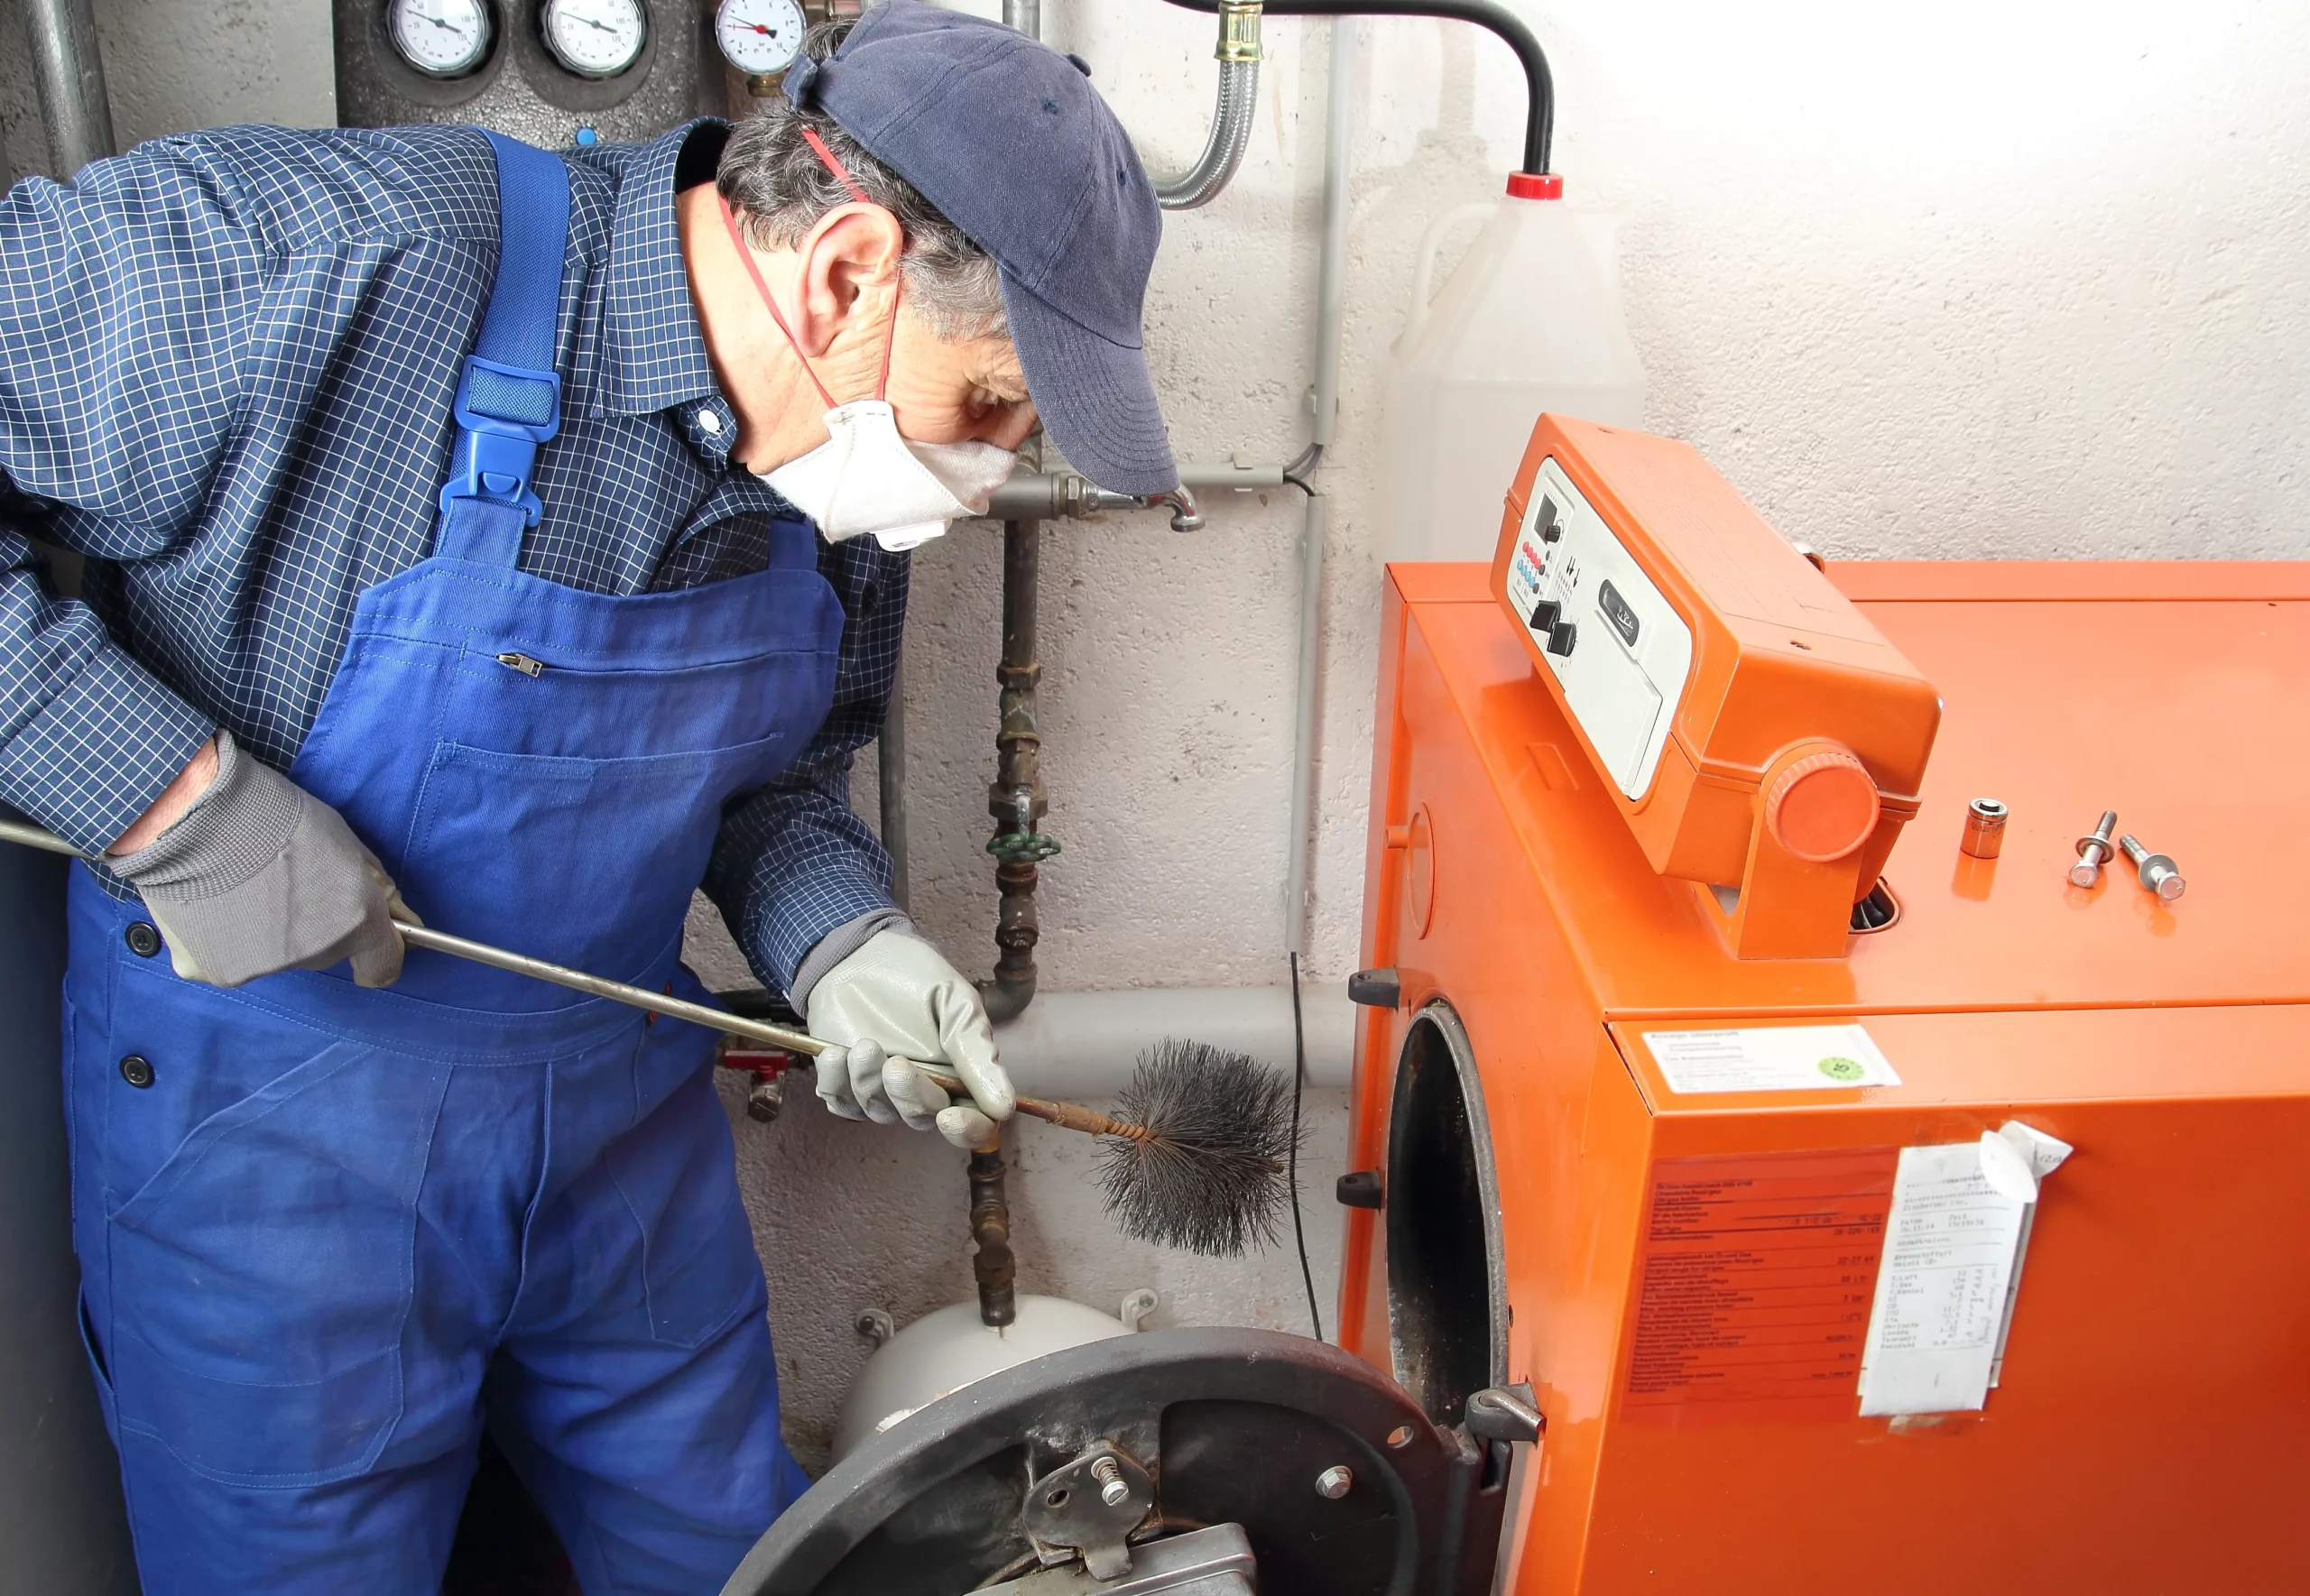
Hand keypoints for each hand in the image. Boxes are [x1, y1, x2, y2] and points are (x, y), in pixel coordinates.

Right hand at [108, 730, 418, 988]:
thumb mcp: (343, 840)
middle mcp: (313, 954)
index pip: (382, 965)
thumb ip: (369, 885)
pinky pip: (226, 958)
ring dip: (265, 930)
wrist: (194, 814)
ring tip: (241, 888)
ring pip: (274, 956)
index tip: (368, 940)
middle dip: (313, 925)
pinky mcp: (212, 970)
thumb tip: (390, 912)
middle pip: (322, 951)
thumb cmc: (272, 814)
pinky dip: (221, 936)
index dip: (378, 951)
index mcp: (355, 921)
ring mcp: (261, 967)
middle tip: (283, 883)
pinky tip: (211, 903)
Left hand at [805, 929, 1014, 1149]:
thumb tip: (1004, 1106)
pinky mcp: (845, 1085)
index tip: (951, 1117)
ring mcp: (882, 1091)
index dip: (967, 1130)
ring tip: (863, 1043)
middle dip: (911, 1095)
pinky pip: (840, 1103)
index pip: (974, 1124)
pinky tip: (835, 1051)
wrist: (858, 954)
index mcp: (961, 1076)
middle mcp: (924, 1091)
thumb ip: (977, 1053)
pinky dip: (836, 1081)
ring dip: (868, 1080)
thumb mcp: (956, 1004)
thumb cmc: (915, 975)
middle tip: (897, 1063)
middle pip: (923, 1119)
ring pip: (879, 1112)